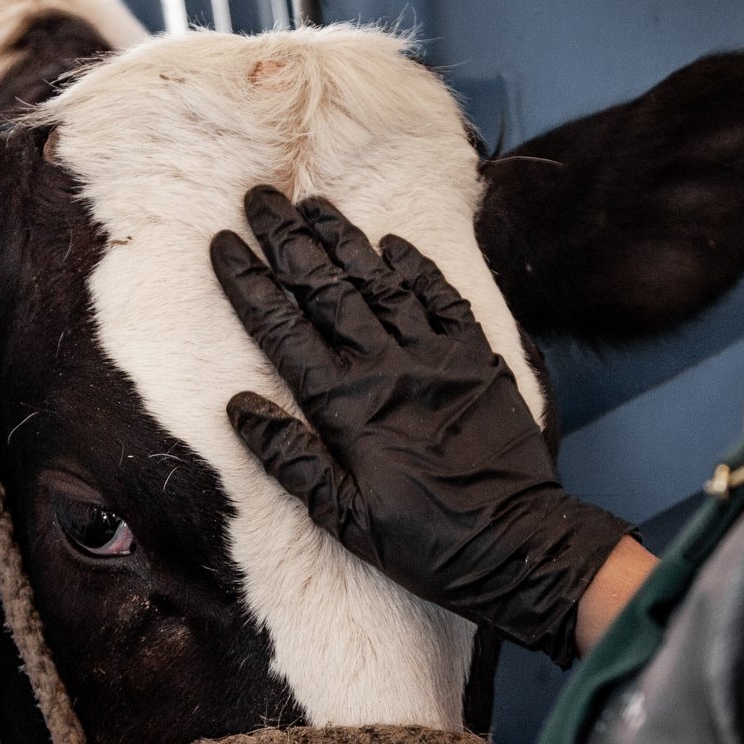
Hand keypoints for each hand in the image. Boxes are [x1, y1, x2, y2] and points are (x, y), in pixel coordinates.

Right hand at [211, 187, 633, 664]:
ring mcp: (436, 357)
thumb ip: (289, 459)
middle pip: (326, 288)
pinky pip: (440, 298)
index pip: (283, 328)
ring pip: (379, 281)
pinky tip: (391, 243)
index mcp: (345, 405)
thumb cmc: (425, 542)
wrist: (518, 545)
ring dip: (343, 240)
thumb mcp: (342, 518)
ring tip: (313, 205)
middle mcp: (387, 367)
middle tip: (260, 198)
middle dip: (287, 240)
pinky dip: (414, 268)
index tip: (225, 243)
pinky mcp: (477, 359)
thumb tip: (240, 405)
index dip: (250, 283)